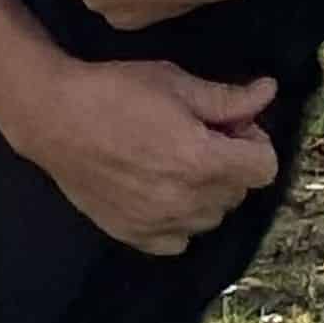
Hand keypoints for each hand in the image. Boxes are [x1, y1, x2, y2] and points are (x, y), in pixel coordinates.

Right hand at [9, 55, 279, 254]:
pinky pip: (179, 239)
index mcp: (202, 159)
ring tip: (175, 161)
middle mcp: (187, 201)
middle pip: (238, 192)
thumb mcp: (175, 83)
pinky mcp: (135, 237)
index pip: (264, 168)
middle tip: (199, 134)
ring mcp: (160, 225)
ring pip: (211, 217)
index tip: (229, 124)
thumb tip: (268, 92)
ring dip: (207, 192)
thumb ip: (227, 98)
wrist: (55, 119)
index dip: (253, 140)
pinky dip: (178, 218)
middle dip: (230, 162)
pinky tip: (157, 188)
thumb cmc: (116, 91)